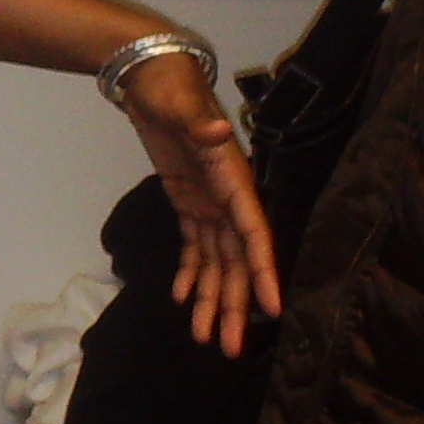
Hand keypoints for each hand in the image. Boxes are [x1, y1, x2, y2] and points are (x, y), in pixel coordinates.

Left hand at [115, 50, 279, 355]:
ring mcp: (209, 202)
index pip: (254, 232)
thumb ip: (196, 120)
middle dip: (234, 304)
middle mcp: (227, 197)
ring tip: (206, 338)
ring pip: (216, 262)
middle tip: (228, 348)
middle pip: (236, 261)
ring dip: (212, 299)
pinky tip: (183, 300)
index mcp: (232, 179)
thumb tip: (215, 128)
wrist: (151, 76)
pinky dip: (190, 273)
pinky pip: (194, 246)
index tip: (271, 307)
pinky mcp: (188, 202)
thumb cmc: (170, 87)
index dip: (262, 270)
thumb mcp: (179, 102)